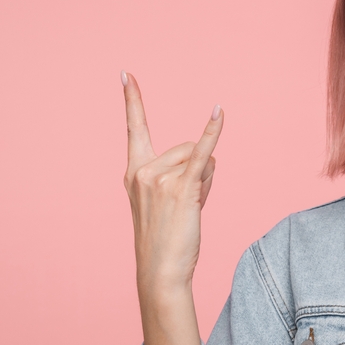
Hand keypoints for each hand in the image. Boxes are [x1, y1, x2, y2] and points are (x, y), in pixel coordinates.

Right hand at [122, 71, 222, 292]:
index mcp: (133, 171)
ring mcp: (160, 179)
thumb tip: (209, 156)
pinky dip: (212, 133)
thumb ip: (184, 172)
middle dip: (198, 172)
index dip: (132, 99)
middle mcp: (143, 170)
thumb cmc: (166, 238)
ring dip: (207, 182)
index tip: (126, 73)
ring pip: (202, 160)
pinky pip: (203, 154)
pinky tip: (219, 112)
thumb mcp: (167, 200)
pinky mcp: (182, 188)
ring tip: (191, 209)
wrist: (160, 270)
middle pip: (187, 148)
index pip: (134, 128)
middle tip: (184, 205)